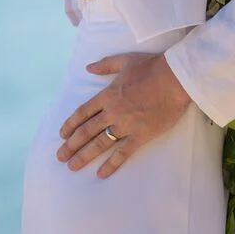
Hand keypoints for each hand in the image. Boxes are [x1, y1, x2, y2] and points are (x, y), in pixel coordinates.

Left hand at [57, 53, 191, 177]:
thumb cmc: (151, 67)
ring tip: (72, 166)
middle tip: (60, 157)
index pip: (83, 112)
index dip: (70, 124)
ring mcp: (126, 125)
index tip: (62, 135)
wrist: (175, 79)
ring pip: (100, 143)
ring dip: (84, 155)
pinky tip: (101, 173)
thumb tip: (88, 67)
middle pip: (86, 131)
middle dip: (71, 145)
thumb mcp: (124, 60)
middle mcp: (112, 112)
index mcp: (107, 95)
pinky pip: (123, 153)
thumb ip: (105, 65)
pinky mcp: (141, 135)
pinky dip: (112, 164)